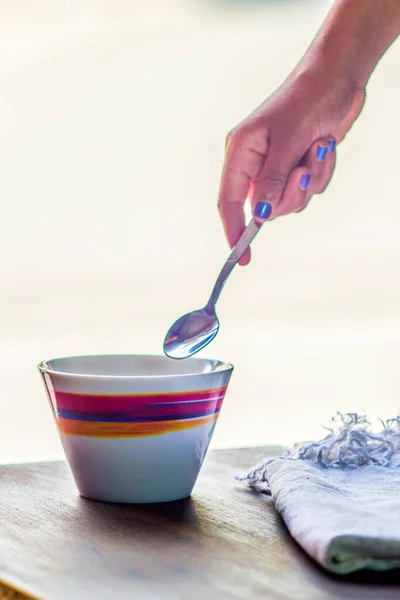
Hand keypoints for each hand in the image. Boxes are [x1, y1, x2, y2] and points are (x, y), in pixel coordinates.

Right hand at [218, 66, 365, 264]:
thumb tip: (262, 216)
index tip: (242, 257)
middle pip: (266, 206)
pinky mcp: (297, 166)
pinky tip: (323, 147)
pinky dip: (321, 173)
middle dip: (292, 193)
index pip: (230, 200)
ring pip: (292, 200)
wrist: (338, 79)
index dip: (234, 230)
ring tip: (318, 148)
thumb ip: (272, 180)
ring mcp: (277, 166)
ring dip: (311, 179)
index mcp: (241, 151)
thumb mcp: (288, 139)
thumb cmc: (308, 98)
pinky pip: (310, 189)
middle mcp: (255, 162)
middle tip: (304, 169)